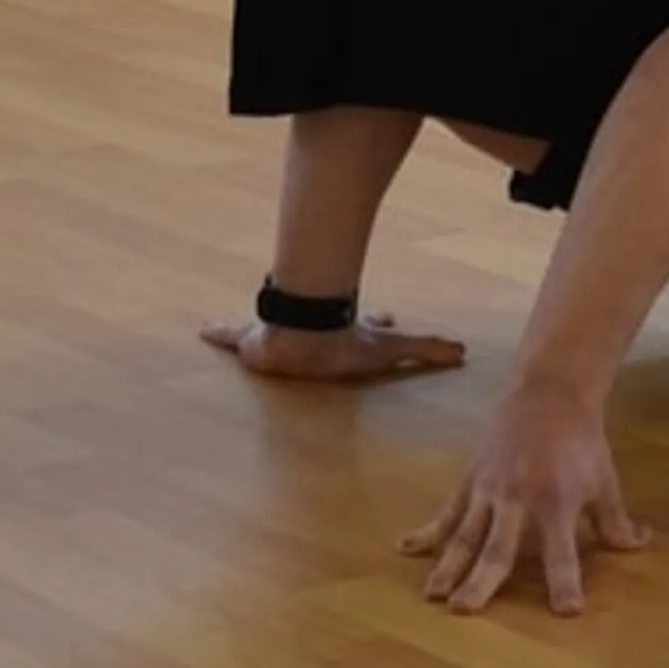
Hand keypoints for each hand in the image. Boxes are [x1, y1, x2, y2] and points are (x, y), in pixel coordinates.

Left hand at [200, 312, 469, 382]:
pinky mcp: (255, 342)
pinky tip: (205, 331)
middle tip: (320, 325)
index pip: (364, 324)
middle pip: (317, 321)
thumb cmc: (346, 345)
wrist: (309, 340)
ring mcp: (285, 333)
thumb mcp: (392, 349)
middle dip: (320, 322)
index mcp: (343, 329)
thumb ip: (428, 350)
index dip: (375, 323)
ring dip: (265, 329)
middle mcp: (313, 327)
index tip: (387, 316)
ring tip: (254, 332)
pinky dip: (220, 333)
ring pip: (273, 327)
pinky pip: (234, 335)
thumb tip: (463, 350)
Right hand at [400, 382, 652, 615]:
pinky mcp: (470, 477)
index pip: (563, 553)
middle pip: (498, 548)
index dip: (566, 582)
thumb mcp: (605, 481)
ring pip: (465, 533)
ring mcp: (488, 488)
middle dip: (482, 581)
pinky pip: (447, 510)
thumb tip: (640, 547)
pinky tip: (405, 548)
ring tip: (432, 595)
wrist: (548, 390)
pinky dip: (426, 531)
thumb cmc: (581, 440)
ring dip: (448, 565)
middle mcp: (518, 499)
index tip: (567, 612)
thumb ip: (616, 520)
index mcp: (555, 502)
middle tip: (464, 610)